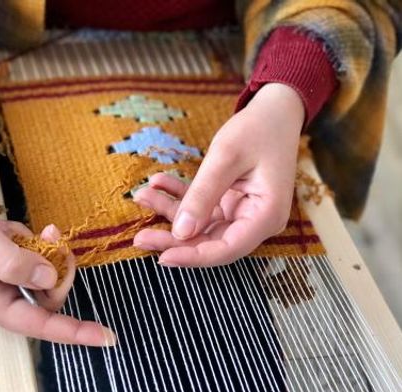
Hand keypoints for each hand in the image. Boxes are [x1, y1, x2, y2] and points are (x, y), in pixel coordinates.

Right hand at [0, 178, 114, 345]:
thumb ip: (10, 260)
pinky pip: (36, 254)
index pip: (37, 323)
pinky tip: (15, 228)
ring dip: (46, 250)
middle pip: (49, 295)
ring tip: (29, 229)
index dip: (73, 331)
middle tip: (53, 237)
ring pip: (46, 274)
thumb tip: (48, 279)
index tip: (106, 336)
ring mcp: (2, 275)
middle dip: (60, 268)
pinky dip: (36, 240)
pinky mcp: (7, 258)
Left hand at [133, 83, 304, 266]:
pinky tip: (159, 182)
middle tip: (140, 236)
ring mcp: (242, 212)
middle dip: (173, 238)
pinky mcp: (231, 202)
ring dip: (171, 211)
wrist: (274, 112)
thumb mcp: (226, 158)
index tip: (161, 256)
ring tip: (143, 195)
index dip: (193, 256)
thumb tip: (179, 232)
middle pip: (210, 241)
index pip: (227, 249)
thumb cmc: (258, 130)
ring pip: (200, 225)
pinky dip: (180, 195)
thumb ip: (202, 195)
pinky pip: (201, 207)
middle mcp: (256, 220)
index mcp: (266, 215)